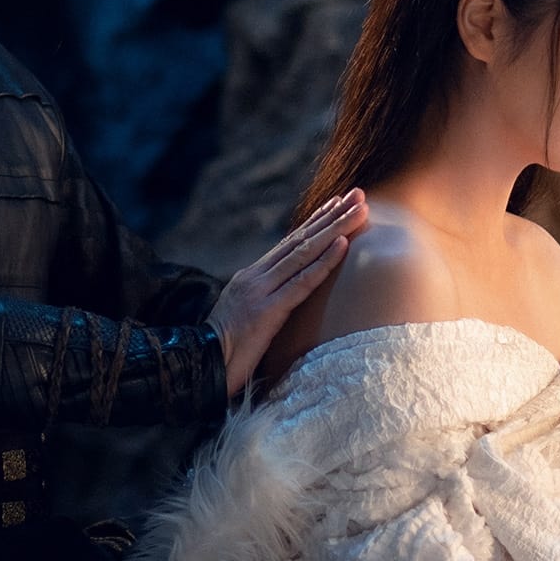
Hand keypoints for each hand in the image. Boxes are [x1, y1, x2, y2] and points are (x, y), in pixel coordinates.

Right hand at [206, 188, 366, 397]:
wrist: (199, 366)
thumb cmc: (224, 351)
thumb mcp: (245, 316)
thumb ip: (264, 300)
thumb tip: (284, 295)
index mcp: (252, 277)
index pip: (290, 242)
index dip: (316, 221)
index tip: (338, 203)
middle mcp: (256, 276)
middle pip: (301, 239)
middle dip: (333, 215)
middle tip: (358, 194)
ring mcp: (261, 291)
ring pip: (305, 252)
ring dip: (336, 228)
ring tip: (360, 209)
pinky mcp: (267, 311)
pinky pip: (302, 282)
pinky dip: (325, 261)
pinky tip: (343, 243)